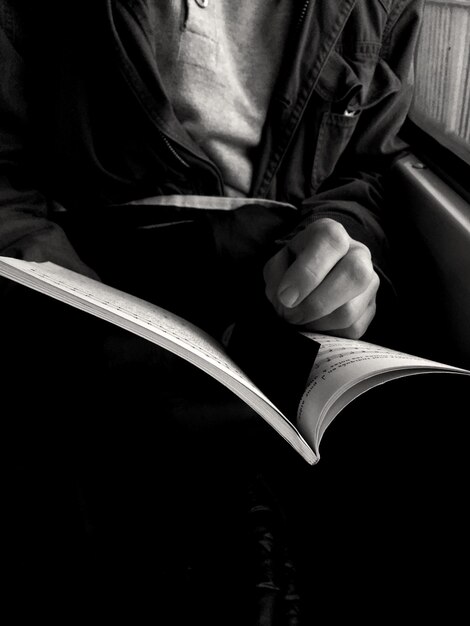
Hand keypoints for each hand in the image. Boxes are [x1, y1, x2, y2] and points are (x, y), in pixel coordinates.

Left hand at [263, 218, 379, 338]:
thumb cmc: (293, 269)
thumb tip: (287, 300)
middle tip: (291, 315)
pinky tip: (314, 323)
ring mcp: (370, 282)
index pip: (330, 243)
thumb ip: (277, 277)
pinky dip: (327, 332)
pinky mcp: (371, 309)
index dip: (306, 274)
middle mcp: (358, 253)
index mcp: (332, 234)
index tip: (285, 297)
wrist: (311, 279)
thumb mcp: (278, 264)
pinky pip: (352, 329)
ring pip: (350, 310)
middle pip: (354, 275)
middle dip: (315, 304)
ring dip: (317, 322)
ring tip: (299, 318)